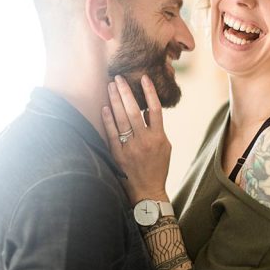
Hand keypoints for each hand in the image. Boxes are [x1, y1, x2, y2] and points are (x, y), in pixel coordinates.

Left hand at [101, 74, 170, 204]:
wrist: (147, 192)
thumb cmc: (158, 168)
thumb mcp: (165, 147)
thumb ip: (157, 128)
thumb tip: (148, 110)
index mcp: (159, 137)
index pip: (155, 109)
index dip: (149, 92)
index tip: (144, 78)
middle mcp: (144, 141)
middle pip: (134, 111)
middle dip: (125, 92)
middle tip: (118, 77)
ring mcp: (130, 148)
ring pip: (121, 120)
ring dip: (115, 101)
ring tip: (110, 86)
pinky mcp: (118, 155)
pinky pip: (112, 134)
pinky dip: (107, 120)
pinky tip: (104, 107)